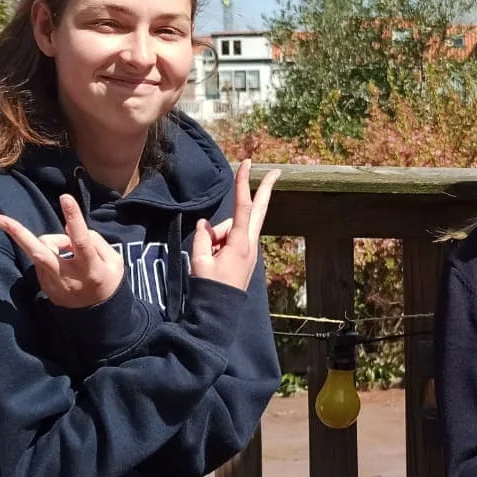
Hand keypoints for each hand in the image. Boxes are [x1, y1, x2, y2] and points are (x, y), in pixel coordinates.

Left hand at [0, 193, 123, 308]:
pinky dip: (50, 254)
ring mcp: (51, 283)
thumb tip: (70, 228)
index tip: (65, 198)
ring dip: (51, 242)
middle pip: (40, 252)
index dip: (73, 219)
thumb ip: (95, 242)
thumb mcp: (114, 262)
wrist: (97, 318)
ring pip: (40, 250)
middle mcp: (67, 276)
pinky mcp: (43, 286)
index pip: (81, 241)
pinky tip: (63, 262)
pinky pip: (42, 260)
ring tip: (67, 247)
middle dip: (18, 233)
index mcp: (90, 268)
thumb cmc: (108, 282)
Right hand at [190, 159, 279, 292]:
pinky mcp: (245, 256)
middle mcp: (249, 244)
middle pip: (259, 210)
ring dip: (218, 235)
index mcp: (240, 243)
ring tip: (210, 259)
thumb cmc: (210, 286)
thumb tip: (206, 224)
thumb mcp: (201, 260)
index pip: (243, 206)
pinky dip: (220, 242)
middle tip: (275, 171)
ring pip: (232, 227)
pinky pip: (231, 238)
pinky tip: (214, 259)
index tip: (247, 164)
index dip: (243, 183)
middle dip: (265, 189)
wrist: (219, 312)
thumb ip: (204, 237)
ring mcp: (249, 250)